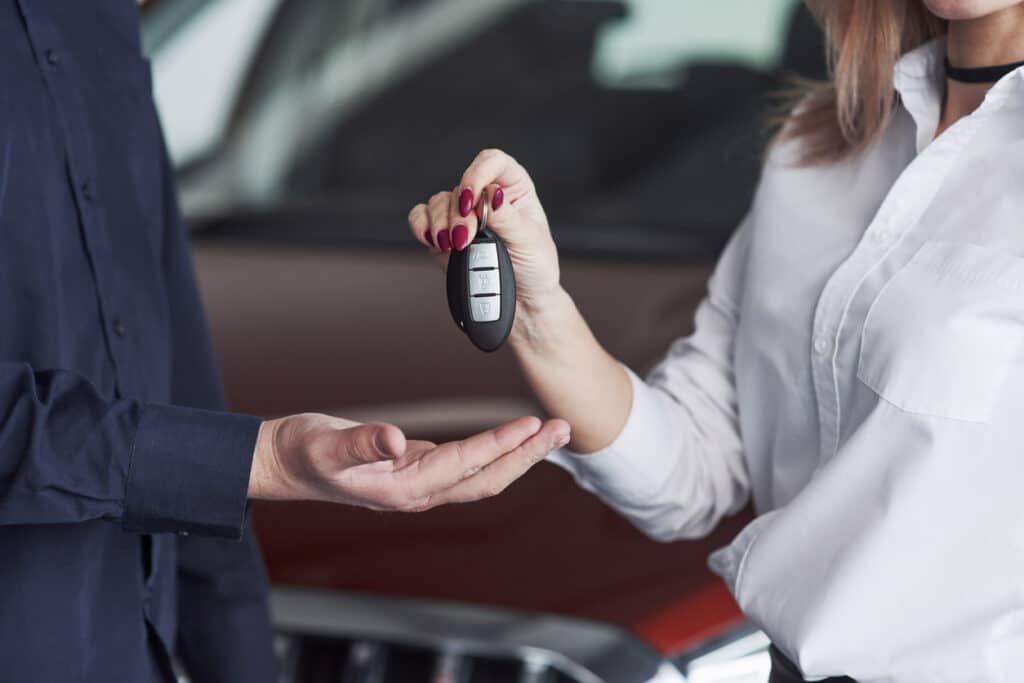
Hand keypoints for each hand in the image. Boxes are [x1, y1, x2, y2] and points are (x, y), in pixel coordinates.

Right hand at [248, 413, 569, 510]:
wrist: (282, 463)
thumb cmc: (301, 453)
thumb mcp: (325, 445)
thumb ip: (361, 443)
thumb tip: (396, 442)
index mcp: (401, 489)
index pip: (463, 466)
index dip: (499, 446)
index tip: (531, 425)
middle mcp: (417, 492)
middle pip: (486, 479)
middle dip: (527, 455)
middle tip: (562, 429)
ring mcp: (419, 484)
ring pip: (480, 475)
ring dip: (517, 454)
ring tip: (549, 432)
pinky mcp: (416, 471)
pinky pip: (466, 466)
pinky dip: (492, 452)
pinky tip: (508, 438)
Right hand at [407, 149, 562, 314]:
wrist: (522, 299)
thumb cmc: (534, 266)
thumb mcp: (529, 241)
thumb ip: (507, 217)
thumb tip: (489, 195)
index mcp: (513, 188)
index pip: (493, 162)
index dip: (478, 174)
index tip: (471, 199)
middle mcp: (485, 196)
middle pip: (460, 187)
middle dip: (459, 214)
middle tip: (466, 239)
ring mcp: (462, 214)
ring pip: (438, 202)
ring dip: (441, 224)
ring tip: (454, 247)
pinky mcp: (444, 233)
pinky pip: (421, 217)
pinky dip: (421, 226)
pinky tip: (433, 242)